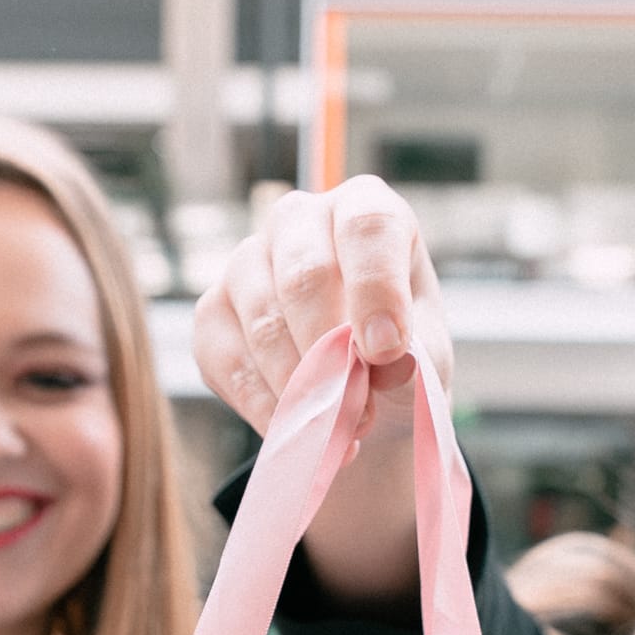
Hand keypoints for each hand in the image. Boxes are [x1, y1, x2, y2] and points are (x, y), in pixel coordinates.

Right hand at [191, 178, 450, 610]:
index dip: (373, 282)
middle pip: (297, 260)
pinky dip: (254, 394)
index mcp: (375, 216)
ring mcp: (247, 261)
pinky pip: (215, 349)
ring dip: (294, 379)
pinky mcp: (209, 311)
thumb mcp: (425, 376)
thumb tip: (382, 357)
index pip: (367, 219)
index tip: (385, 350)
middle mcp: (306, 220)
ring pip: (251, 307)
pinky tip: (290, 416)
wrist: (358, 418)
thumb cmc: (403, 381)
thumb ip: (410, 364)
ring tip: (333, 418)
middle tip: (353, 401)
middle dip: (326, 341)